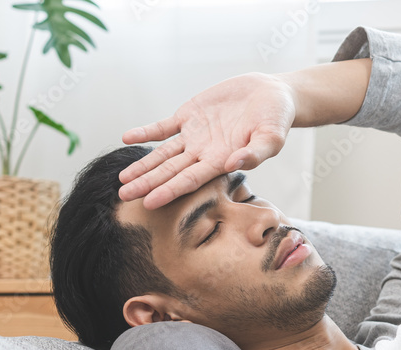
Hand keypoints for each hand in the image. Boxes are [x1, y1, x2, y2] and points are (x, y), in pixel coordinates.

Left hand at [118, 72, 295, 209]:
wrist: (272, 95)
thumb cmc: (277, 119)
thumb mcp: (273, 137)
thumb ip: (255, 153)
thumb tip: (234, 164)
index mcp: (221, 161)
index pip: (190, 181)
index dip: (169, 191)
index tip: (150, 203)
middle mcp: (204, 152)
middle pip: (170, 172)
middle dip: (147, 184)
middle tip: (124, 197)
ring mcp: (194, 135)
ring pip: (163, 154)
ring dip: (143, 165)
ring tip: (122, 179)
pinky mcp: (190, 115)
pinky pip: (163, 127)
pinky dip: (146, 132)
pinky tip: (127, 138)